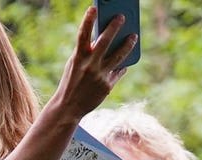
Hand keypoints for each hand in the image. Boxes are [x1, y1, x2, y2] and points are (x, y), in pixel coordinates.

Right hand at [51, 4, 137, 121]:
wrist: (68, 108)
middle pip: (105, 41)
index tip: (93, 8)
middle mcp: (89, 65)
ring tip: (133, 37)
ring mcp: (100, 76)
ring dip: (127, 44)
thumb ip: (86, 53)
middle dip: (115, 27)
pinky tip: (125, 63)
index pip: (83, 35)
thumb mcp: (74, 65)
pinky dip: (121, 67)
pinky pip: (118, 72)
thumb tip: (103, 40)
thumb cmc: (71, 82)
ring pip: (119, 56)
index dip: (88, 20)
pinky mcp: (107, 86)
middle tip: (122, 17)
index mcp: (78, 58)